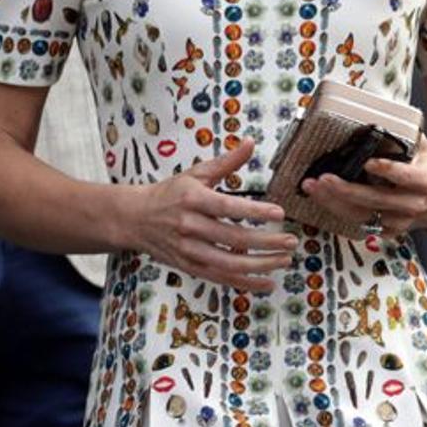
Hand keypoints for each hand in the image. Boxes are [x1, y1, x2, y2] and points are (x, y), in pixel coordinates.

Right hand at [121, 138, 297, 290]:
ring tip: (284, 261)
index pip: (227, 206)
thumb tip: (251, 143)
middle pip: (233, 238)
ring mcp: (188, 250)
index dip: (254, 210)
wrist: (135, 218)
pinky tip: (266, 282)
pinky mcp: (189, 267)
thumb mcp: (196, 173)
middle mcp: (190, 226)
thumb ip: (226, 162)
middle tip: (291, 241)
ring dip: (260, 265)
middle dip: (266, 242)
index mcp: (193, 199)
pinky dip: (244, 283)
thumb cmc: (170, 193)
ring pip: (229, 263)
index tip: (279, 213)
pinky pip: (220, 278)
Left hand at [301, 135, 426, 238]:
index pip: (408, 177)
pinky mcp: (388, 230)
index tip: (370, 163)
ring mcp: (399, 221)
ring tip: (312, 187)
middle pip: (377, 200)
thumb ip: (403, 134)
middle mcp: (412, 205)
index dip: (389, 171)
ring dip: (334, 202)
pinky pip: (360, 223)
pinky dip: (338, 211)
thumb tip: (376, 114)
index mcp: (425, 182)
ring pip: (363, 215)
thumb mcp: (423, 148)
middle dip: (347, 190)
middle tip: (324, 177)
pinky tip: (321, 198)